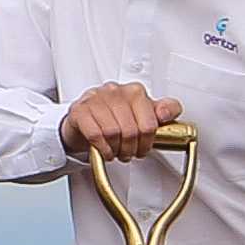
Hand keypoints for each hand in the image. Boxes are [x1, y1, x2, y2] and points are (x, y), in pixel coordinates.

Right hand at [62, 81, 181, 166]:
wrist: (83, 120)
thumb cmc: (115, 117)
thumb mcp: (144, 113)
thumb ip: (165, 110)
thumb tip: (165, 113)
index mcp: (135, 91)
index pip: (149, 123)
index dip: (148, 142)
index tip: (144, 147)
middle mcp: (115, 91)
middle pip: (132, 130)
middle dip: (132, 148)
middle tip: (129, 153)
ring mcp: (95, 99)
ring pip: (113, 132)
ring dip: (117, 149)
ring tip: (117, 152)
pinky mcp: (79, 110)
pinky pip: (95, 134)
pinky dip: (103, 148)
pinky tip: (105, 151)